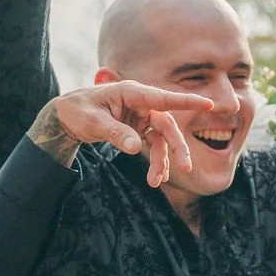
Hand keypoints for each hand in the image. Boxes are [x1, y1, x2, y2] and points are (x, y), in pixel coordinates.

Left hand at [34, 81, 212, 185]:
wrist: (67, 117)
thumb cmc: (78, 111)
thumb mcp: (93, 122)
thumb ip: (115, 132)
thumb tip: (135, 148)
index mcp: (132, 93)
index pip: (163, 98)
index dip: (187, 102)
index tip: (209, 104)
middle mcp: (141, 104)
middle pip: (167, 126)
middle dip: (177, 147)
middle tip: (185, 167)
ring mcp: (141, 118)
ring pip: (161, 140)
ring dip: (162, 161)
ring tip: (156, 181)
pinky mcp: (139, 130)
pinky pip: (153, 146)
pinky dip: (155, 161)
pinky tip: (155, 178)